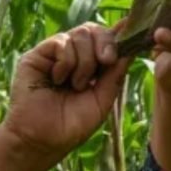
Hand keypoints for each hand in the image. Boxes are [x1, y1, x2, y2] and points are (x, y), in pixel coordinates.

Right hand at [1, 23, 129, 160]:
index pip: (105, 39)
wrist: (42, 140)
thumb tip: (130, 50)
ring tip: (76, 85)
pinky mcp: (37, 55)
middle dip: (106, 43)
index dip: (120, 33)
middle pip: (94, 29)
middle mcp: (72, 55)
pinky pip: (61, 42)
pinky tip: (59, 80)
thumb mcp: (102, 100)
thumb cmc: (71, 126)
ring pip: (80, 34)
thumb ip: (115, 75)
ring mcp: (54, 54)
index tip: (134, 32)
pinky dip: (66, 62)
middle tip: (106, 61)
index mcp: (90, 65)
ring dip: (85, 62)